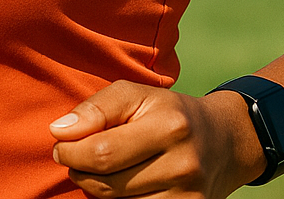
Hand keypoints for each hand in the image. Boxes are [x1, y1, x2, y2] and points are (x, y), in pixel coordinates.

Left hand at [49, 81, 261, 198]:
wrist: (224, 141)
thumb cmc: (168, 112)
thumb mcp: (136, 94)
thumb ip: (96, 108)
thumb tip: (58, 131)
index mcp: (170, 126)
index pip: (101, 152)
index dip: (70, 153)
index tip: (62, 145)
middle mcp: (183, 165)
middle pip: (107, 184)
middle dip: (79, 172)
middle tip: (74, 159)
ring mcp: (188, 196)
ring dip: (98, 190)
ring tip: (100, 170)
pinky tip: (121, 185)